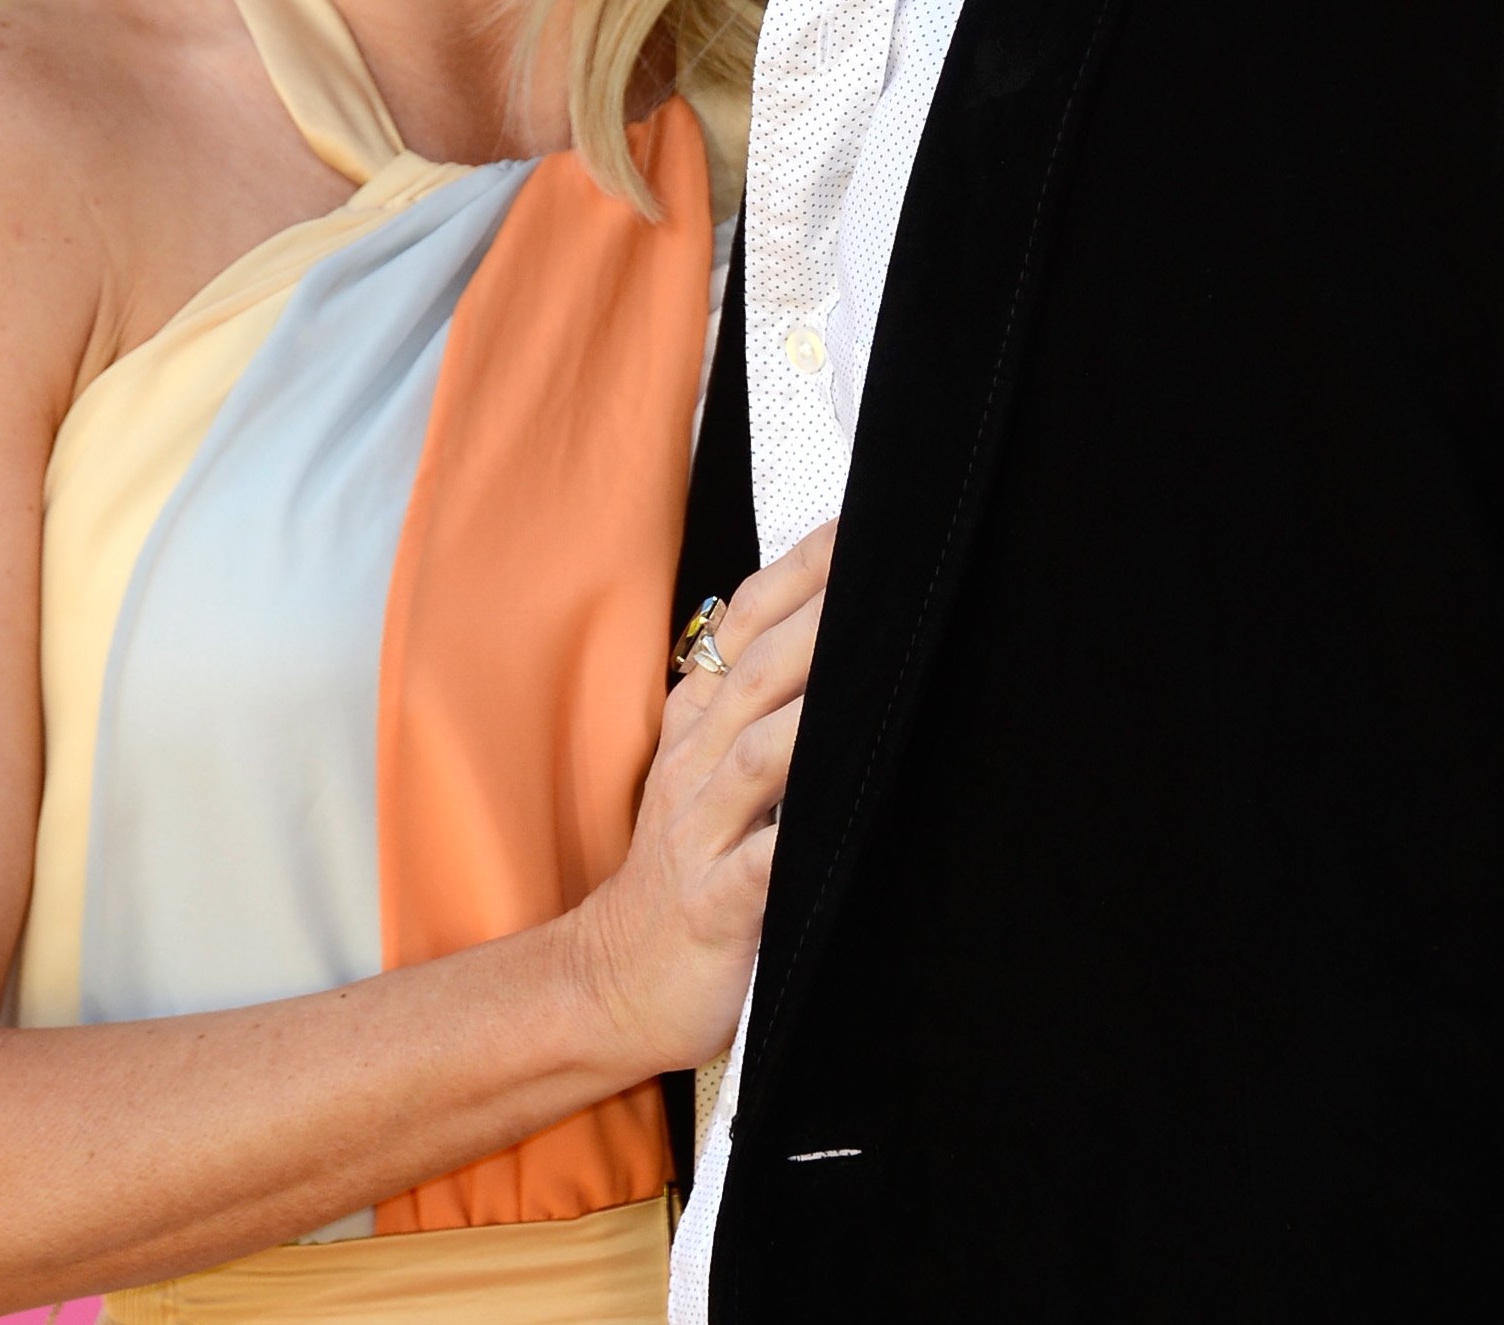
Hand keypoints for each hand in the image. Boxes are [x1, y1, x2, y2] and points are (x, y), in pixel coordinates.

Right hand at [561, 524, 834, 1079]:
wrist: (613, 981)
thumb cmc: (684, 870)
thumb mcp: (703, 771)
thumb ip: (754, 702)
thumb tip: (833, 630)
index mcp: (698, 723)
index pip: (747, 621)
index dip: (803, 568)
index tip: (864, 521)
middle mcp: (697, 764)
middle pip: (762, 669)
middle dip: (824, 614)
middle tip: (890, 567)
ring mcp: (703, 833)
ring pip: (761, 754)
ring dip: (815, 712)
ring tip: (877, 669)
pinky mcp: (716, 907)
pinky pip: (760, 869)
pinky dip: (797, 841)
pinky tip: (842, 819)